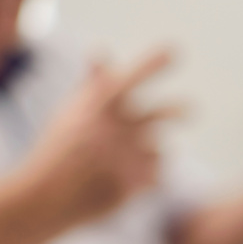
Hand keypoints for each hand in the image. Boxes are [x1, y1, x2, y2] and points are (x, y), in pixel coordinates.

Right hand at [25, 48, 183, 224]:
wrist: (50, 194)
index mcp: (99, 106)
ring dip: (149, 154)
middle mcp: (120, 126)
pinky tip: (123, 180)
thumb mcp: (73, 112)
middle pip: (165, 115)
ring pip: (161, 150)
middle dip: (181, 112)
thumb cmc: (60, 147)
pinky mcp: (141, 181)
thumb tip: (100, 51)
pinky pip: (159, 175)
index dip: (152, 64)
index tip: (174, 49)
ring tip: (119, 162)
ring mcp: (132, 154)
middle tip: (192, 110)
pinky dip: (146, 177)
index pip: (131, 78)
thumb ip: (94, 84)